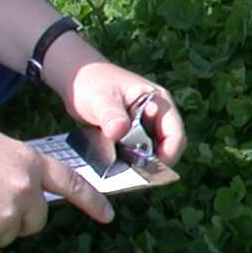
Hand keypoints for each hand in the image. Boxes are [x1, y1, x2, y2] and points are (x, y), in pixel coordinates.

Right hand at [0, 128, 113, 252]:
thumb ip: (22, 171)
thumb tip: (30, 196)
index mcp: (31, 164)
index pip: (71, 184)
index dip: (92, 202)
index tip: (109, 217)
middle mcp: (26, 192)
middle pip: (36, 221)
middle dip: (18, 218)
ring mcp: (6, 218)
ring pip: (7, 235)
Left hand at [54, 56, 187, 166]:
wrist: (77, 78)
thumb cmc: (91, 82)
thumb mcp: (100, 99)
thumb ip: (111, 115)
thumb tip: (119, 132)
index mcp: (159, 103)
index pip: (175, 135)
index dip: (167, 156)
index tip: (149, 171)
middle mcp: (158, 115)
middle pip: (167, 146)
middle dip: (153, 162)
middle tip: (132, 174)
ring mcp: (147, 124)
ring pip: (153, 151)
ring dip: (141, 162)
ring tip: (122, 171)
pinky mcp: (135, 133)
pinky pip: (139, 151)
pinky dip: (130, 160)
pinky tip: (116, 165)